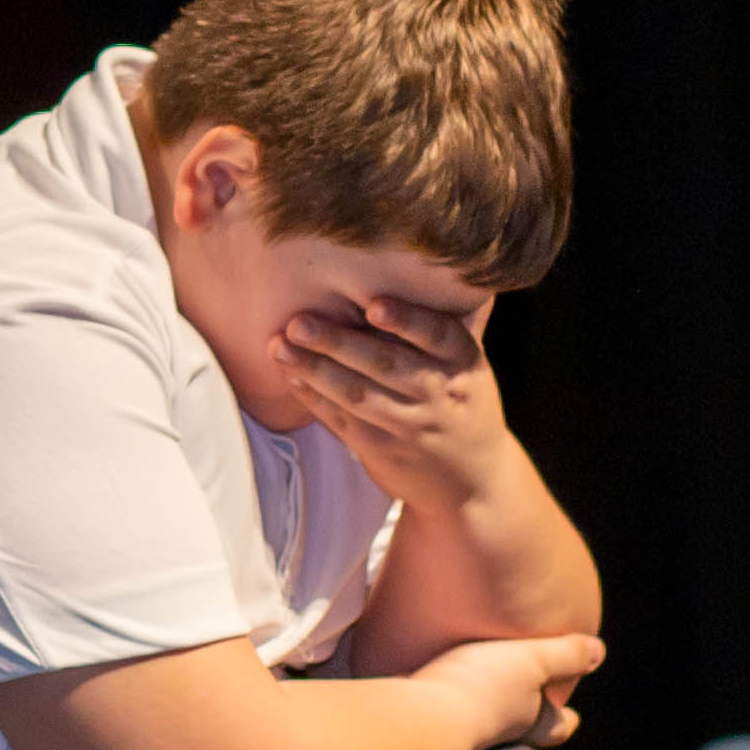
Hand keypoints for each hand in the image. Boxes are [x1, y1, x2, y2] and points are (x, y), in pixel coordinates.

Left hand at [276, 289, 525, 502]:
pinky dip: (313, 398)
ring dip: (313, 369)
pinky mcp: (381, 449)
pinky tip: (289, 375)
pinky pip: (342, 420)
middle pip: (385, 365)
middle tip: (298, 322)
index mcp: (463, 363)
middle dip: (337, 342)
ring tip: (278, 346)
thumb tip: (421, 268)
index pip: (437, 336)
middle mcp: (438, 393)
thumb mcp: (468, 366)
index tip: (374, 305)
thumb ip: (441, 328)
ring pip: (357, 395)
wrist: (471, 481)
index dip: (407, 320)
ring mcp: (409, 425)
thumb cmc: (461, 403)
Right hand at [422, 630, 607, 749]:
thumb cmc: (484, 687)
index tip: (574, 718)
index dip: (566, 721)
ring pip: (480, 722)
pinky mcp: (424, 725)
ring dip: (484, 707)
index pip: (556, 727)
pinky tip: (435, 686)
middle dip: (528, 718)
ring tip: (481, 685)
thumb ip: (566, 655)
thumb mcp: (533, 660)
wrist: (418, 719)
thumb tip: (599, 653)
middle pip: (519, 730)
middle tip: (531, 704)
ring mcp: (458, 732)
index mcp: (529, 720)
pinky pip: (440, 712)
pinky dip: (445, 702)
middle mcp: (495, 731)